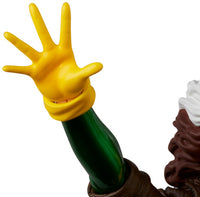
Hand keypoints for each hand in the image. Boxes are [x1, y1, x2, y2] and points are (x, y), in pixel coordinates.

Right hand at [3, 3, 101, 119]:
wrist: (65, 95)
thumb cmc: (74, 83)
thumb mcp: (81, 77)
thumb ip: (88, 70)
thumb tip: (101, 65)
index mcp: (64, 52)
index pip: (65, 33)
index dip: (65, 20)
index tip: (66, 4)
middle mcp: (51, 53)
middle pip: (44, 34)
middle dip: (38, 21)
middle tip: (32, 5)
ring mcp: (41, 62)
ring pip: (28, 50)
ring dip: (17, 43)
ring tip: (6, 34)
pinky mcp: (35, 73)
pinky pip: (22, 70)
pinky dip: (15, 69)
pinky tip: (5, 68)